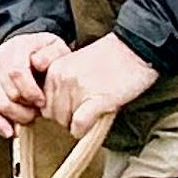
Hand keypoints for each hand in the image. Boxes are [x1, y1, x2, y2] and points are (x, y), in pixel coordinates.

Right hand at [0, 30, 70, 139]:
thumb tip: (37, 63)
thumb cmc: (48, 54)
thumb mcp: (56, 47)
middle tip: (40, 110)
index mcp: (15, 47)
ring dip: (16, 115)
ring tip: (31, 116)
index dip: (30, 90)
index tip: (42, 101)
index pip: (16, 71)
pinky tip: (10, 132)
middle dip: (26, 106)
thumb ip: (51, 53)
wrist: (36, 54)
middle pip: (7, 91)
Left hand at [38, 34, 158, 135]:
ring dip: (77, 124)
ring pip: (64, 122)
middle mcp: (61, 79)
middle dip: (66, 119)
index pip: (42, 102)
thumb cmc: (110, 58)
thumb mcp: (75, 65)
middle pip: (51, 115)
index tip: (71, 109)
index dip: (57, 110)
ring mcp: (77, 89)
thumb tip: (56, 109)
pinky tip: (94, 122)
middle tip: (84, 113)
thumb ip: (62, 83)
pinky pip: (79, 125)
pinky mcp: (96, 100)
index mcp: (54, 69)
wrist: (135, 48)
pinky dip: (84, 129)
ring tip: (93, 113)